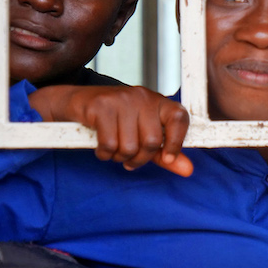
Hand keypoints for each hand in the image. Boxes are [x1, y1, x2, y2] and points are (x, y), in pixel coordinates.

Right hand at [30, 85, 193, 176]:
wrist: (79, 103)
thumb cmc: (117, 121)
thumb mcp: (143, 134)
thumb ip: (165, 153)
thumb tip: (188, 170)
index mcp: (158, 102)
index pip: (179, 118)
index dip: (176, 142)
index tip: (167, 159)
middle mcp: (143, 97)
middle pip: (151, 141)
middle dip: (139, 159)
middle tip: (129, 158)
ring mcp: (122, 99)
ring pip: (129, 147)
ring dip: (120, 157)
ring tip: (115, 150)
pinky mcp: (101, 106)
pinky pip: (109, 144)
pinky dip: (105, 154)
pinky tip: (102, 148)